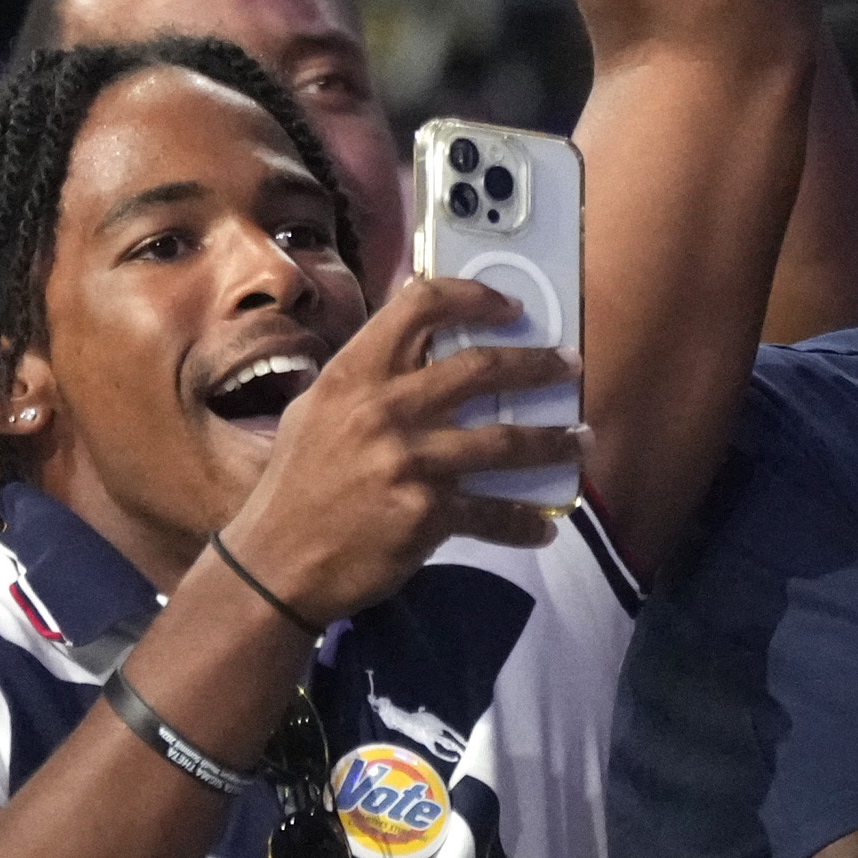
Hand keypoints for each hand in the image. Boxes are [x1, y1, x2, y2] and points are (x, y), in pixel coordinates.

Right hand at [214, 275, 578, 625]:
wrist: (276, 560)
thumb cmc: (296, 485)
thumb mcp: (315, 415)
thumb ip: (366, 385)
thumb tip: (421, 359)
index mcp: (351, 376)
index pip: (419, 307)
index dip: (474, 297)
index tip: (511, 307)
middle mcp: (382, 409)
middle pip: (481, 367)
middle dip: (538, 364)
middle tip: (569, 366)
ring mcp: (408, 462)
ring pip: (507, 441)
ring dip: (555, 442)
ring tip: (580, 440)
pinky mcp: (427, 512)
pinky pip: (495, 513)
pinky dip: (526, 522)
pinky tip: (544, 525)